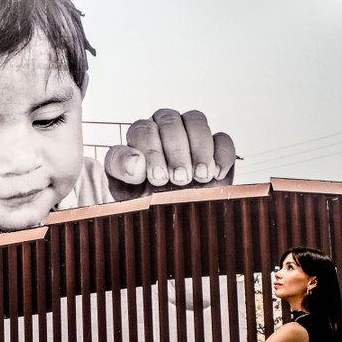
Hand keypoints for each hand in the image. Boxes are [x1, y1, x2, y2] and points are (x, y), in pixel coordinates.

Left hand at [103, 109, 235, 199]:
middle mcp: (165, 130)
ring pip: (196, 121)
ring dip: (199, 149)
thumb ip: (119, 166)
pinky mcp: (216, 150)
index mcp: (139, 136)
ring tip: (199, 177)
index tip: (158, 178)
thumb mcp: (119, 186)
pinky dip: (222, 155)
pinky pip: (223, 139)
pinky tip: (216, 175)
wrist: (164, 221)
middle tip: (179, 179)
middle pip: (170, 121)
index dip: (152, 151)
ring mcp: (191, 137)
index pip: (144, 129)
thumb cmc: (137, 201)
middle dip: (176, 151)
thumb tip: (136, 160)